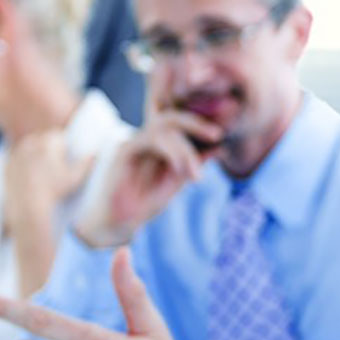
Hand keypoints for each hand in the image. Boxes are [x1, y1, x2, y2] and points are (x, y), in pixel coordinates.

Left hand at [2, 131, 95, 236]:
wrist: (27, 207)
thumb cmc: (54, 192)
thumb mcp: (75, 178)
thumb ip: (86, 163)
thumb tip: (95, 153)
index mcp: (50, 142)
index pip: (59, 137)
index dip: (64, 149)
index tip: (64, 161)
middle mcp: (32, 142)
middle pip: (43, 141)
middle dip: (48, 150)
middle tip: (53, 168)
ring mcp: (17, 152)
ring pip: (30, 148)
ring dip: (35, 156)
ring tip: (40, 173)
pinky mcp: (6, 162)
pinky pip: (17, 159)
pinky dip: (22, 165)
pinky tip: (28, 177)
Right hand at [76, 110, 221, 247]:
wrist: (117, 222)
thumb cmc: (146, 202)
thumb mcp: (176, 182)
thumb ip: (194, 164)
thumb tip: (220, 147)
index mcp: (160, 144)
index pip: (181, 124)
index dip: (202, 124)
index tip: (222, 134)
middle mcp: (146, 138)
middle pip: (172, 118)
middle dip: (196, 123)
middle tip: (216, 134)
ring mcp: (134, 141)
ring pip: (163, 128)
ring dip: (184, 149)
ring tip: (194, 174)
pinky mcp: (123, 150)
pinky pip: (150, 140)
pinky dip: (170, 152)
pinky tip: (182, 170)